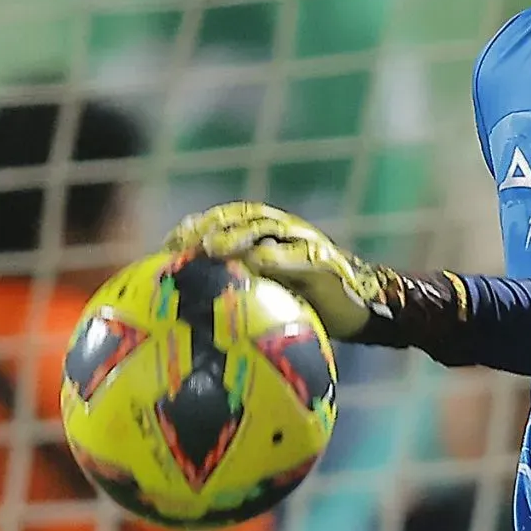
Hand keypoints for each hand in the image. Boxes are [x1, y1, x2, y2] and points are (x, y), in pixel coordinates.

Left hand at [163, 201, 389, 339]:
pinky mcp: (324, 261)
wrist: (361, 311)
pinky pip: (300, 255)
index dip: (197, 226)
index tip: (169, 242)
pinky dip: (279, 255)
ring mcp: (304, 243)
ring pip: (266, 227)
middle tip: (185, 242)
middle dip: (212, 225)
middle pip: (241, 216)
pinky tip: (259, 262)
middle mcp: (283, 233)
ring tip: (214, 247)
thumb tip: (191, 313)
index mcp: (266, 238)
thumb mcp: (268, 300)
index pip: (225, 221)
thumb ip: (238, 293)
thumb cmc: (310, 309)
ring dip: (238, 234)